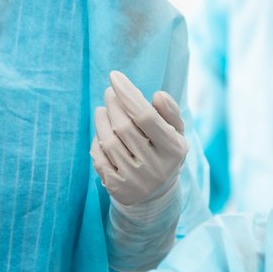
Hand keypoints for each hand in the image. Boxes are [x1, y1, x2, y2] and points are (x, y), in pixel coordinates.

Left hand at [92, 72, 188, 208]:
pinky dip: (97, 141)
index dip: (128, 94)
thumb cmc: (164, 152)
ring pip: (108, 141)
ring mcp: (135, 180)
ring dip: (101, 119)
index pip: (146, 116)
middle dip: (113, 104)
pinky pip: (98, 157)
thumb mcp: (175, 132)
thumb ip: (170, 112)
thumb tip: (157, 95)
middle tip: (109, 93)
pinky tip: (102, 134)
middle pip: (124, 127)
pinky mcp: (117, 189)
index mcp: (173, 150)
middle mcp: (155, 168)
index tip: (115, 76)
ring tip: (103, 109)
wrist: (155, 195)